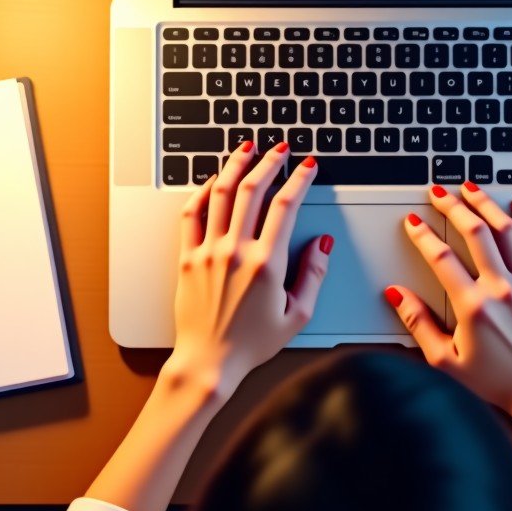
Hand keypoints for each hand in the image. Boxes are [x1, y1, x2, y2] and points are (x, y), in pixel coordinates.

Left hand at [168, 141, 331, 394]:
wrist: (209, 361)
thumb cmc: (253, 343)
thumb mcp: (298, 314)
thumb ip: (314, 274)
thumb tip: (323, 242)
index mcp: (267, 263)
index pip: (286, 206)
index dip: (299, 179)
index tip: (307, 166)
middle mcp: (236, 251)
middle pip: (253, 190)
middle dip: (270, 162)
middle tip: (280, 148)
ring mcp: (209, 251)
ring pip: (222, 194)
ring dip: (236, 165)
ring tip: (247, 148)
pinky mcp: (188, 257)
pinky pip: (192, 214)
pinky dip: (203, 191)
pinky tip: (214, 180)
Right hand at [386, 184, 511, 438]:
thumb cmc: (497, 384)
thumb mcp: (446, 362)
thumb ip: (418, 324)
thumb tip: (395, 295)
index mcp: (473, 307)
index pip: (441, 258)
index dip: (422, 235)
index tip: (413, 222)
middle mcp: (502, 289)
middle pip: (475, 233)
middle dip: (453, 206)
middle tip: (439, 193)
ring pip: (507, 231)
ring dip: (486, 205)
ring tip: (471, 188)